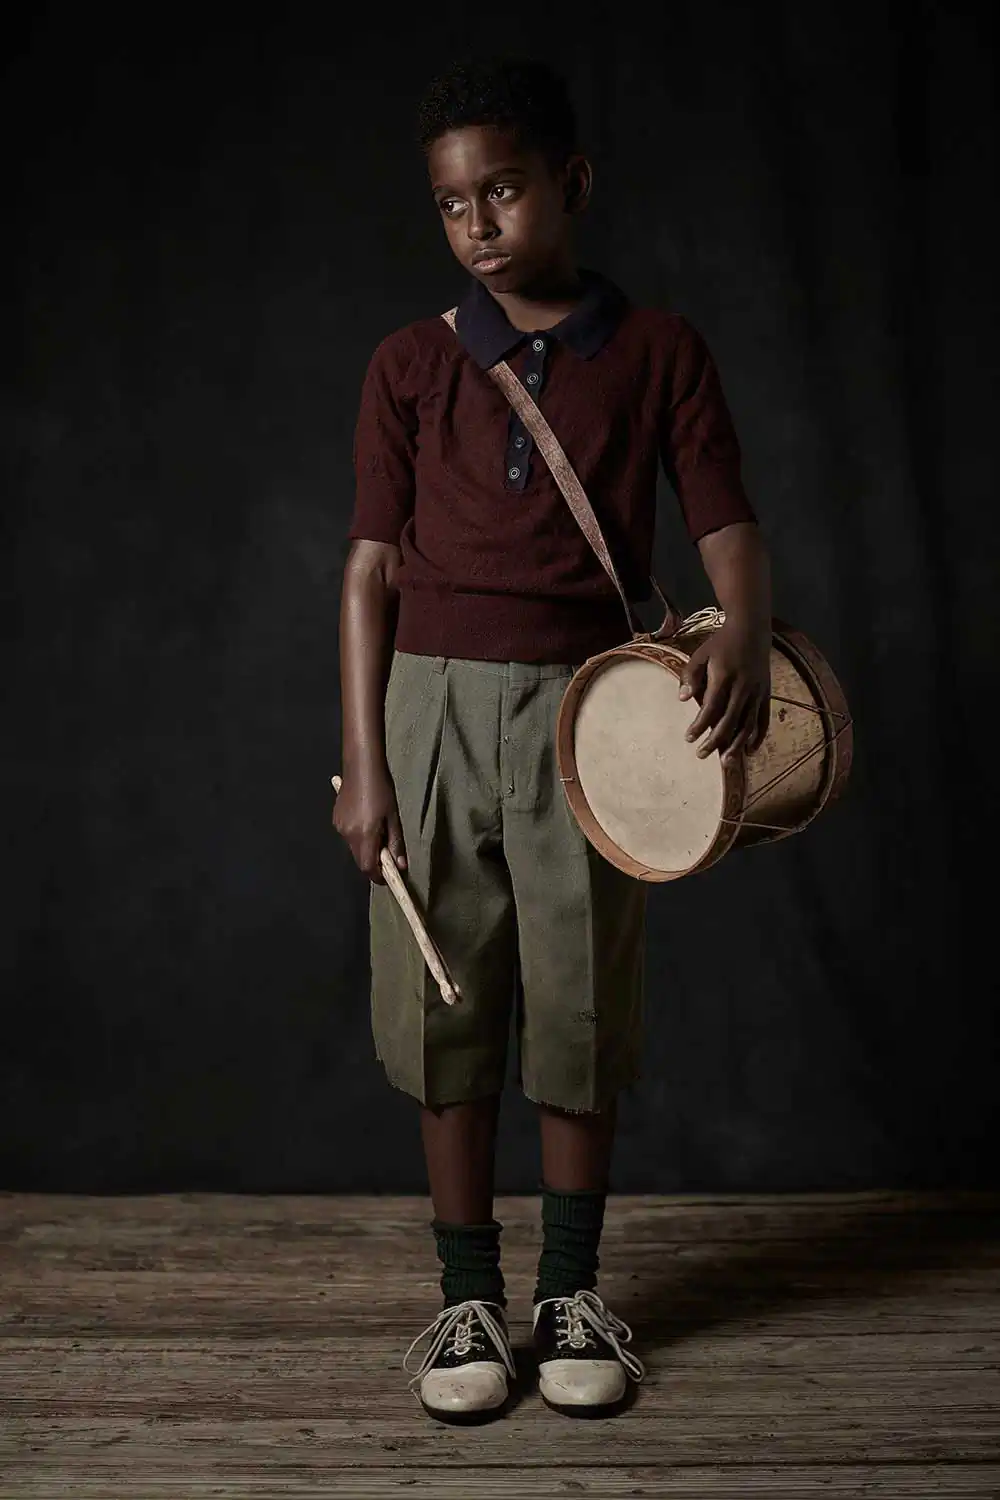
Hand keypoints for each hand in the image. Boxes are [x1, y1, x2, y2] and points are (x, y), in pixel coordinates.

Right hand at [332, 763, 406, 884]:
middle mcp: (347, 834)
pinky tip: (367, 820)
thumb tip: (400, 865)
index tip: (390, 876)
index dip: (379, 876)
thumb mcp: (394, 817)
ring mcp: (339, 827)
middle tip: (389, 850)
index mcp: (363, 835)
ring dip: (367, 847)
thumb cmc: (381, 788)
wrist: (361, 765)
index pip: (368, 868)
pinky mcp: (335, 819)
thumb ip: (396, 843)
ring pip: (354, 848)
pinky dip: (359, 836)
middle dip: (374, 861)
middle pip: (360, 860)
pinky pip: (348, 836)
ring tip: (379, 829)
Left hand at [678, 618, 770, 763]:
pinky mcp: (766, 694)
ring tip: (725, 762)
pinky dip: (758, 737)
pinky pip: (764, 719)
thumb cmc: (721, 643)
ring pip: (748, 724)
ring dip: (736, 745)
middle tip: (700, 754)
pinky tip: (749, 751)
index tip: (688, 737)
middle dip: (714, 740)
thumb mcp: (700, 654)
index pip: (711, 707)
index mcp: (724, 676)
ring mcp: (757, 691)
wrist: (751, 628)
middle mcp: (743, 686)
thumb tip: (682, 699)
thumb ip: (690, 676)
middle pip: (729, 720)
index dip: (699, 725)